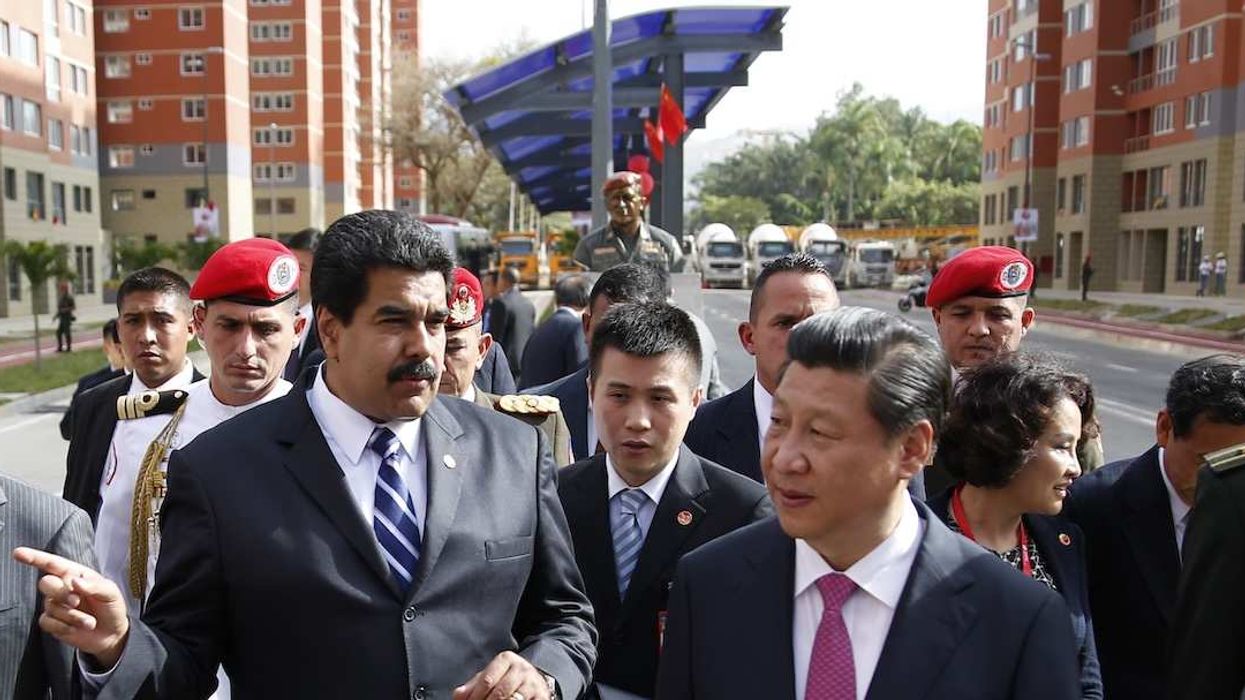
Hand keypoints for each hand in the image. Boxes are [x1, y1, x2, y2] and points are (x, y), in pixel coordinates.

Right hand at [12, 547, 129, 668]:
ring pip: (50, 606)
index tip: (18, 553)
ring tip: (90, 622)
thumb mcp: (111, 593)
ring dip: (72, 616)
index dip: (34, 557)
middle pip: (46, 583)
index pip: (52, 563)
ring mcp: (55, 605)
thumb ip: (95, 586)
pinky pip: (47, 622)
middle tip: (77, 602)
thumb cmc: (112, 607)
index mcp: (75, 574)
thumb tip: (74, 581)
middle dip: (61, 593)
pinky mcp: (51, 622)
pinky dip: (64, 627)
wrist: (112, 633)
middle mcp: (61, 587)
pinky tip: (77, 628)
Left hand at [453, 651, 550, 699]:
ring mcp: (533, 684)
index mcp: (506, 660)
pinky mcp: (542, 697)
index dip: (476, 696)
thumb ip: (473, 685)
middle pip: (500, 692)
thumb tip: (458, 695)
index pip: (487, 680)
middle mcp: (521, 669)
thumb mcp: (491, 675)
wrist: (537, 678)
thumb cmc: (508, 678)